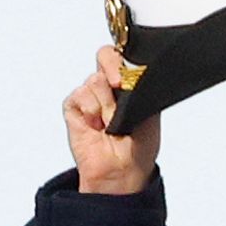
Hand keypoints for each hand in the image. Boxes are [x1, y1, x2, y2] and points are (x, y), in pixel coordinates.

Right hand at [63, 46, 160, 194]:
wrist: (124, 170)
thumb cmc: (140, 145)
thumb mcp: (151, 112)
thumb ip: (142, 87)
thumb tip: (134, 70)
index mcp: (129, 83)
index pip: (122, 55)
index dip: (123, 59)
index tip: (128, 74)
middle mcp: (109, 86)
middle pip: (104, 56)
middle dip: (112, 68)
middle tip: (119, 86)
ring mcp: (91, 95)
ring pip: (93, 80)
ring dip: (106, 104)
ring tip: (112, 124)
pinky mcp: (74, 107)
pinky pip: (79, 96)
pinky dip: (91, 111)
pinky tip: (97, 126)